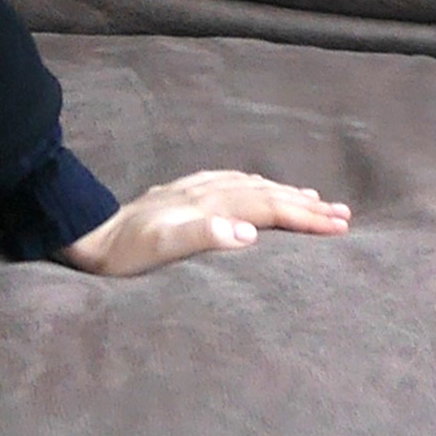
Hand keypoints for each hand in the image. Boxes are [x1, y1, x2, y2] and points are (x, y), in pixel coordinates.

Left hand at [58, 169, 350, 276]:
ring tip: (315, 198)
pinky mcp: (186, 195)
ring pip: (254, 186)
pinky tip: (261, 189)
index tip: (340, 227)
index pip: (270, 207)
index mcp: (210, 204)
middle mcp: (208, 191)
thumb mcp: (161, 246)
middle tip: (344, 214)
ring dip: (287, 193)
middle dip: (307, 204)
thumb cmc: (126, 252)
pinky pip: (235, 183)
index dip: (306, 217)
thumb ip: (203, 235)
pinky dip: (259, 187)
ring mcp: (197, 190)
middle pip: (268, 194)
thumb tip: (248, 233)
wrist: (91, 235)